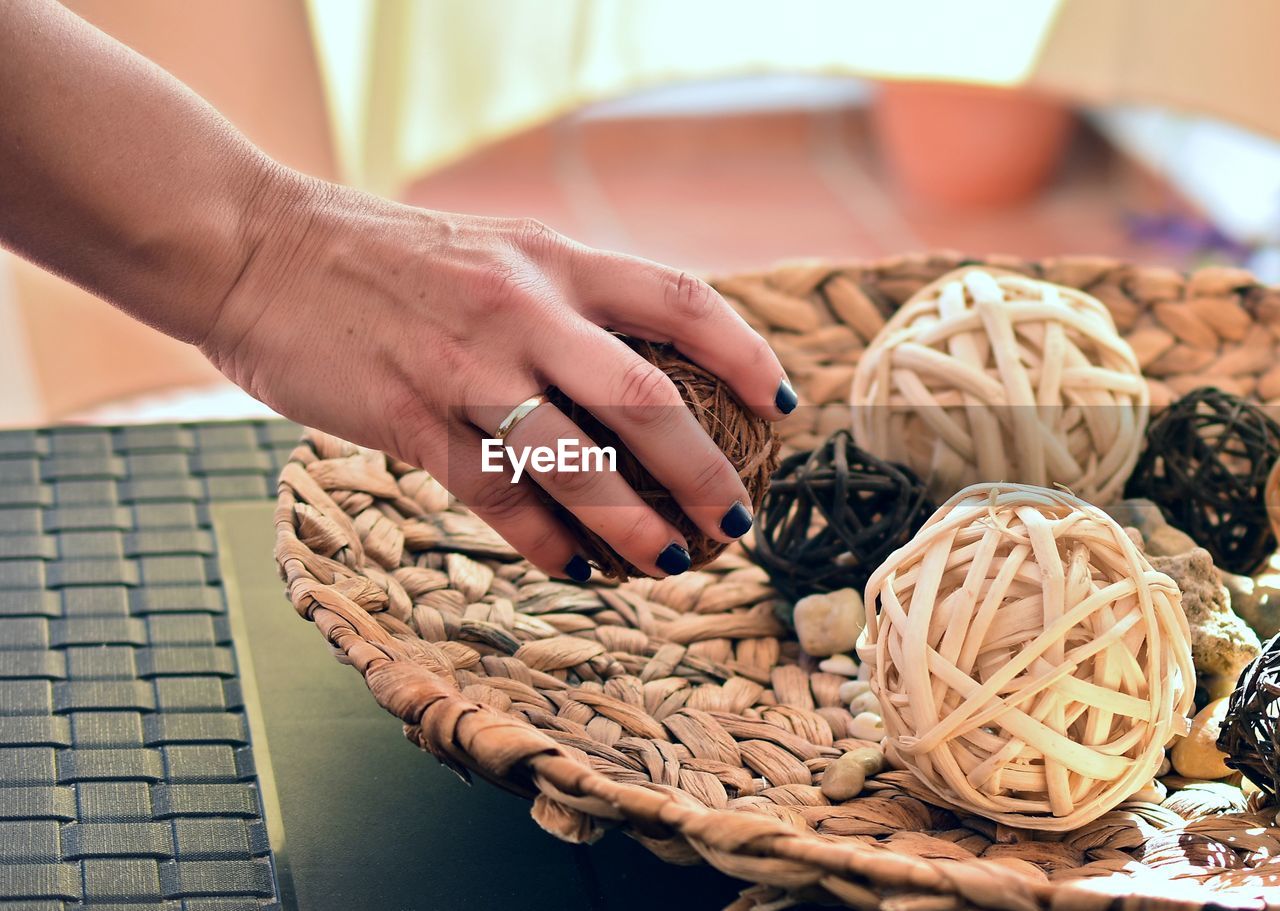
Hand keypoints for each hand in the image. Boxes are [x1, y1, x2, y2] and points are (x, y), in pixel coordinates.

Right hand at [203, 171, 794, 579]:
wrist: (256, 247)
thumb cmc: (381, 256)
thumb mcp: (492, 249)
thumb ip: (560, 297)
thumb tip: (639, 363)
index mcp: (551, 258)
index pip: (680, 301)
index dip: (745, 355)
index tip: (781, 407)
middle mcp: (522, 308)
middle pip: (647, 399)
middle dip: (703, 469)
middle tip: (733, 518)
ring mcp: (465, 366)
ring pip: (576, 463)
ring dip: (633, 525)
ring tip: (669, 564)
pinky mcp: (408, 419)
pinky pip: (495, 498)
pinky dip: (544, 541)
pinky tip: (574, 568)